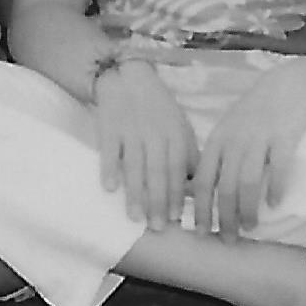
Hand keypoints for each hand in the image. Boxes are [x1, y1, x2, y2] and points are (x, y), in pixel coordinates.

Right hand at [90, 58, 200, 231]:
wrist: (128, 77)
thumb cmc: (158, 109)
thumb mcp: (179, 127)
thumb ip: (187, 155)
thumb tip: (197, 188)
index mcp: (175, 135)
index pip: (178, 169)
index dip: (178, 194)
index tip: (177, 218)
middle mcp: (155, 135)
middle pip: (158, 172)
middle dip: (159, 202)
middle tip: (158, 228)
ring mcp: (132, 132)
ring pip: (134, 166)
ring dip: (135, 193)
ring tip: (135, 218)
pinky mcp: (109, 128)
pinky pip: (109, 151)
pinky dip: (109, 168)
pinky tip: (109, 188)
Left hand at [190, 60, 305, 237]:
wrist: (289, 86)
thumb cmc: (256, 113)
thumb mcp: (229, 130)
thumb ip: (216, 157)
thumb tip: (198, 192)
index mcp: (218, 141)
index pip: (203, 181)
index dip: (201, 210)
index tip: (202, 232)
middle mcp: (235, 141)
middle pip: (225, 188)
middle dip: (225, 218)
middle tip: (229, 239)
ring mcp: (259, 138)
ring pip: (248, 182)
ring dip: (248, 209)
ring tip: (251, 227)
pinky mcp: (284, 135)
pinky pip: (278, 166)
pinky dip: (275, 188)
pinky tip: (275, 203)